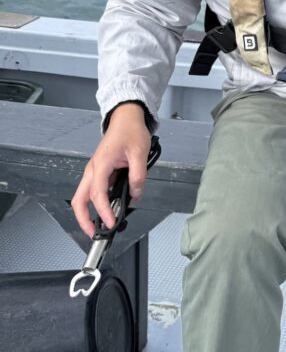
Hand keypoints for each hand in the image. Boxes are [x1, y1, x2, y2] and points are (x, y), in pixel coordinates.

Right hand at [71, 104, 150, 238]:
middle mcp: (93, 169)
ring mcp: (94, 171)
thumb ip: (138, 176)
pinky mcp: (99, 172)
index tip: (111, 222)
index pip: (97, 193)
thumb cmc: (130, 131)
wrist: (126, 118)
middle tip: (93, 233)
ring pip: (83, 196)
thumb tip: (134, 194)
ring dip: (88, 213)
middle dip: (83, 219)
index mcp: (101, 164)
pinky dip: (97, 203)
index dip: (103, 210)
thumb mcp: (139, 153)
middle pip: (79, 199)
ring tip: (100, 226)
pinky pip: (94, 191)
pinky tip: (109, 210)